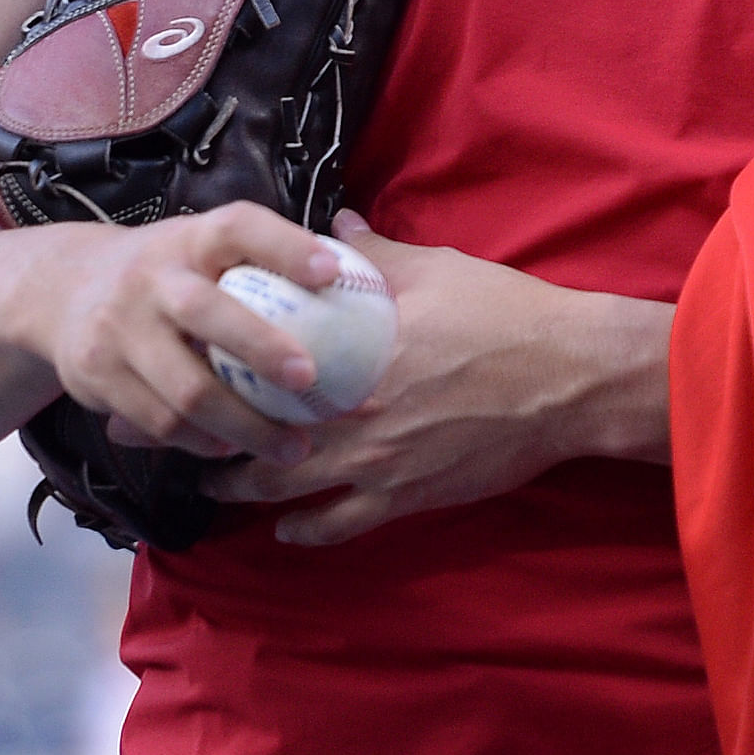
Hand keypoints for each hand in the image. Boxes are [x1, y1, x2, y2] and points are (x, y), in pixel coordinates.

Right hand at [18, 202, 340, 466]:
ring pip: (185, 389)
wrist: (61, 291)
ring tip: (295, 447)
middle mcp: (151, 278)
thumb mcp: (204, 248)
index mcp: (191, 239)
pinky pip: (159, 422)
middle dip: (261, 348)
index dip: (286, 246)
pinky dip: (203, 442)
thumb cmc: (169, 273)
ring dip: (245, 425)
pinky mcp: (97, 378)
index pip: (239, 228)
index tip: (333, 272)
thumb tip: (364, 275)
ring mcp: (119, 330)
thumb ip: (265, 262)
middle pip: (206, 313)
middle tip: (311, 379)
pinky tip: (236, 450)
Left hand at [206, 210, 673, 547]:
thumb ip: (375, 254)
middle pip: (257, 444)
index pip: (261, 376)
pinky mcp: (408, 498)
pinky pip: (339, 527)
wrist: (570, 380)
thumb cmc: (506, 318)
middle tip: (183, 437)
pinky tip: (287, 527)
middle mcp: (352, 423)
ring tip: (221, 484)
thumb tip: (336, 224)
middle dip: (212, 445)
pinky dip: (305, 530)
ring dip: (246, 492)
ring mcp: (377, 468)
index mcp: (351, 361)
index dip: (216, 378)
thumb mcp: (438, 271)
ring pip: (286, 494)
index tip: (190, 371)